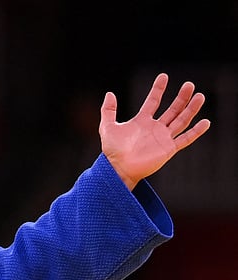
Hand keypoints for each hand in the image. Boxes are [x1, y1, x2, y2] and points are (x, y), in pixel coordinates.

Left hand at [99, 73, 210, 189]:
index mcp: (141, 121)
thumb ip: (108, 110)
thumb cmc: (112, 150)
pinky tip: (205, 122)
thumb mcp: (107, 127)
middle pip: (172, 109)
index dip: (158, 89)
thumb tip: (110, 93)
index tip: (164, 76)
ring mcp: (163, 138)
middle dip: (181, 97)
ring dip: (191, 109)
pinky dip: (196, 132)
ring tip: (200, 96)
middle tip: (189, 85)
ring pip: (181, 120)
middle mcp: (154, 128)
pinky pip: (185, 139)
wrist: (118, 168)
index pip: (153, 101)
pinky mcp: (168, 149)